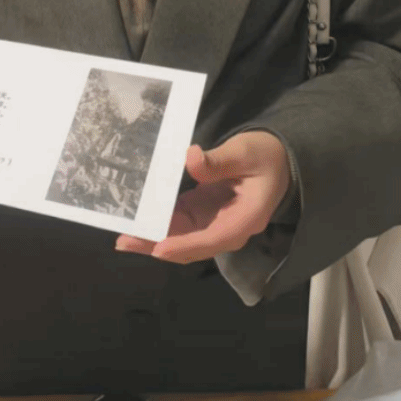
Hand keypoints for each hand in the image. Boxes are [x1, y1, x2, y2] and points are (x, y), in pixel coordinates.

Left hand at [114, 131, 290, 264]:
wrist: (276, 159)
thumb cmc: (265, 154)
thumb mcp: (245, 152)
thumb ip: (219, 160)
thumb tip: (190, 159)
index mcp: (245, 219)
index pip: (213, 238)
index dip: (185, 245)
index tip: (158, 248)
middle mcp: (228, 229)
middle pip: (191, 245)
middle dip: (158, 245)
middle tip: (126, 241)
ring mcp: (214, 223)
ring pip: (182, 238)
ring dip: (154, 238)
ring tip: (124, 237)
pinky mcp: (204, 214)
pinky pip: (180, 225)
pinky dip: (159, 224)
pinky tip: (138, 221)